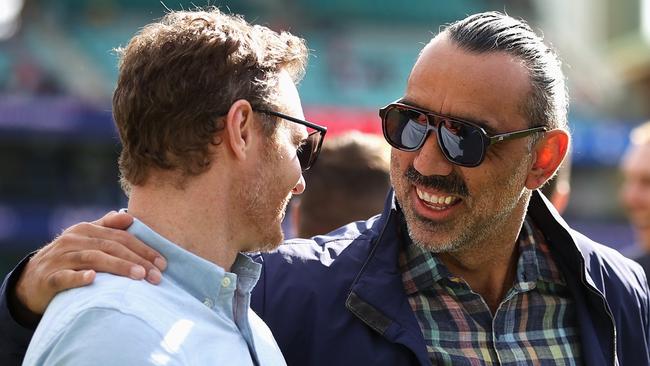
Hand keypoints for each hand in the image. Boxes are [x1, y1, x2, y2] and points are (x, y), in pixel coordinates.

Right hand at [14, 211, 166, 314]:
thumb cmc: (68, 258)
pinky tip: (93, 279)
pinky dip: (79, 277)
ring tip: (139, 276)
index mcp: (86, 229)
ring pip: (93, 259)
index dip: (144, 249)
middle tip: (156, 275)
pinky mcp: (49, 277)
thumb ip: (107, 227)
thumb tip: (130, 217)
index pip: (121, 237)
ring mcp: (60, 258)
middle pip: (111, 247)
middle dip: (137, 260)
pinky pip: (65, 276)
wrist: (31, 280)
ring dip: (118, 267)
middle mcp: (74, 240)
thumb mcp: (86, 239)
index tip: (163, 263)